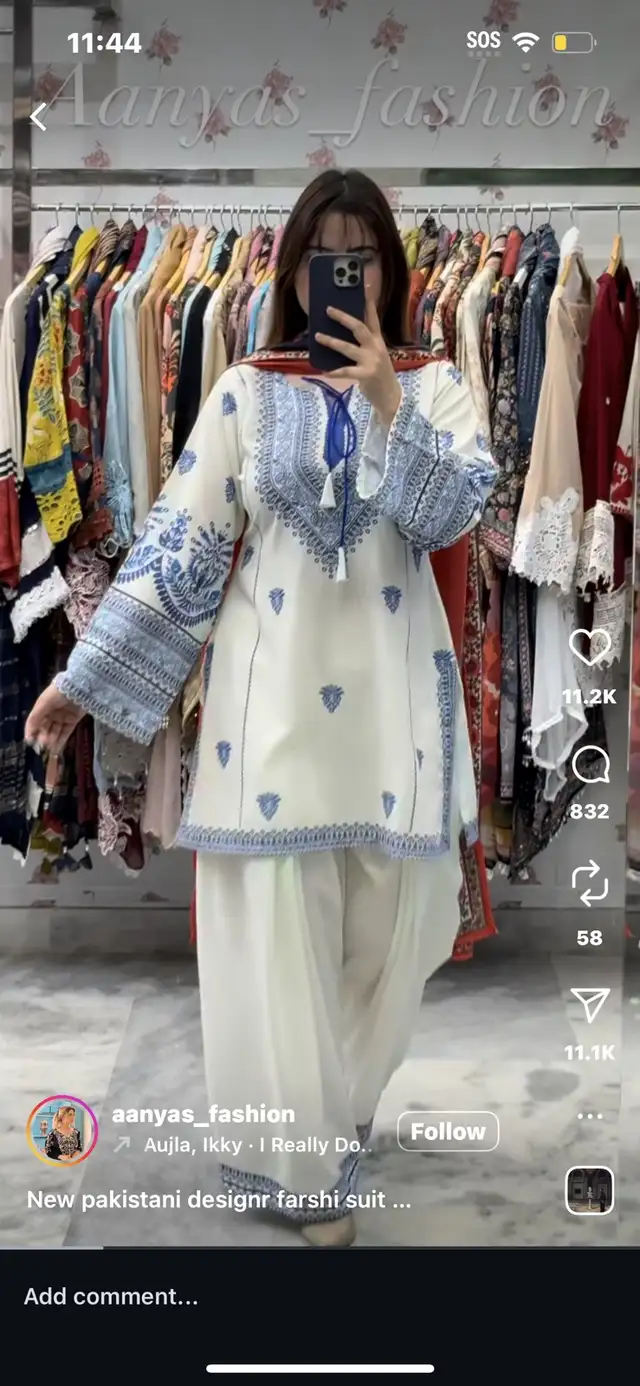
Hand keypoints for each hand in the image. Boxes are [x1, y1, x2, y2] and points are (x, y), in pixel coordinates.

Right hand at [25, 683, 82, 755]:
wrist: (80, 685)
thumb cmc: (58, 692)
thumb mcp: (43, 703)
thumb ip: (35, 718)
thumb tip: (28, 735)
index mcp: (42, 707)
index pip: (34, 722)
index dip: (31, 732)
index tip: (30, 743)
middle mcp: (51, 713)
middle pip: (45, 728)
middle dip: (43, 739)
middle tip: (42, 749)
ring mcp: (62, 717)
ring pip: (55, 732)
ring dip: (52, 742)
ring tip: (49, 752)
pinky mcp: (73, 720)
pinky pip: (65, 732)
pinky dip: (61, 741)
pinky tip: (56, 750)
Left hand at [314, 284, 402, 426]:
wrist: (391, 397)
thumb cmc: (379, 375)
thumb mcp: (376, 356)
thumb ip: (364, 345)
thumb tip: (342, 335)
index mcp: (378, 341)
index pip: (373, 318)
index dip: (369, 303)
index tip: (365, 287)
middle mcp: (375, 347)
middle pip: (359, 327)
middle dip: (343, 317)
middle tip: (328, 309)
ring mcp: (371, 360)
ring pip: (348, 347)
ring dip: (332, 341)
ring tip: (318, 336)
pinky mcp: (366, 375)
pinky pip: (346, 371)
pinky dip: (335, 372)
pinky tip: (324, 371)